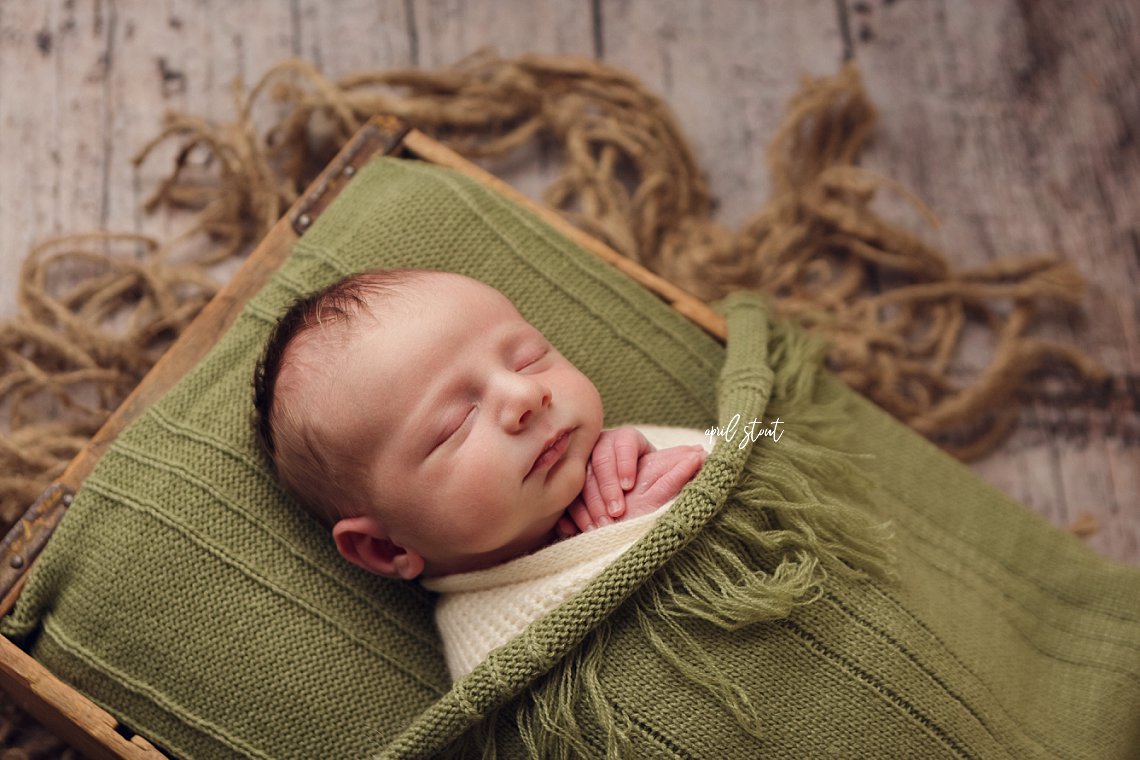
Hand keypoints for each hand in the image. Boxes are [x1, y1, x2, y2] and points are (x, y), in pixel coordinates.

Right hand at [557, 444, 706, 536]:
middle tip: (617, 513)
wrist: (625, 511)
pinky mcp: (566, 485)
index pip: (624, 442)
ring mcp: (580, 464)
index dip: (625, 462)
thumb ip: (680, 470)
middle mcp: (602, 446)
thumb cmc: (650, 491)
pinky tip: (574, 529)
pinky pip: (562, 496)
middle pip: (599, 460)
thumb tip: (703, 454)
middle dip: (606, 488)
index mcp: (627, 440)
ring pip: (579, 479)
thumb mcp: (665, 482)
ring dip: (589, 504)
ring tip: (600, 526)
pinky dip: (568, 514)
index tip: (630, 485)